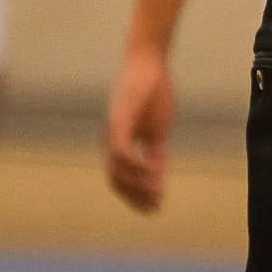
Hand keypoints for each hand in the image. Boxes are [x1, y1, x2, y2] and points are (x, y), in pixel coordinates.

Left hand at [105, 43, 174, 212]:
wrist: (147, 62)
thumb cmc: (153, 92)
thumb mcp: (158, 129)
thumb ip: (155, 153)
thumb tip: (158, 176)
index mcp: (121, 144)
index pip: (122, 178)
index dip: (136, 197)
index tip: (154, 208)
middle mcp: (112, 140)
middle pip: (116, 180)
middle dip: (134, 198)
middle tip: (154, 209)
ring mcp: (114, 131)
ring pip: (116, 170)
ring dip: (137, 185)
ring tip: (156, 193)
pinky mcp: (119, 120)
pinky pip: (122, 151)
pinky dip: (136, 166)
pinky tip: (153, 172)